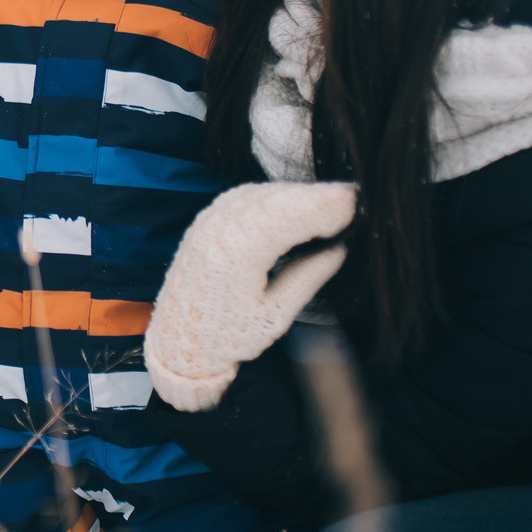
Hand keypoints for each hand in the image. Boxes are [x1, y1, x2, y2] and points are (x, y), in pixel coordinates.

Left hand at [144, 181, 356, 412]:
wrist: (178, 337)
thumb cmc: (227, 336)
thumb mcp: (274, 317)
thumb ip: (306, 279)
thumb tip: (339, 248)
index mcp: (234, 257)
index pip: (284, 217)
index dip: (321, 206)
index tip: (354, 204)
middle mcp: (217, 231)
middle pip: (276, 199)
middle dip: (316, 196)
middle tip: (353, 199)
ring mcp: (209, 221)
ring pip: (263, 194)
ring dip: (298, 195)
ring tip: (333, 204)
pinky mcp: (207, 218)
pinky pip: (248, 196)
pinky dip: (277, 197)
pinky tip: (299, 205)